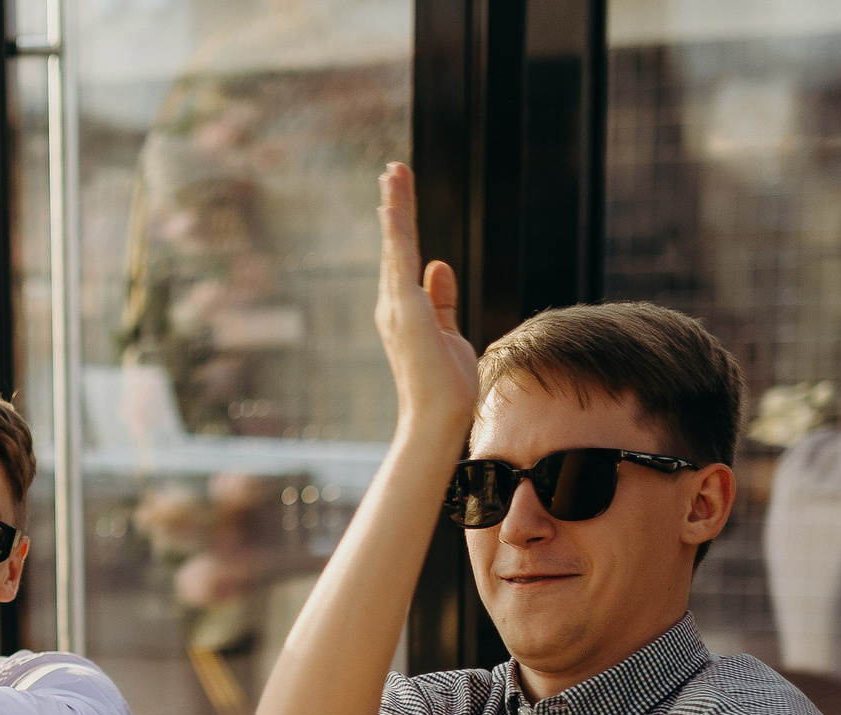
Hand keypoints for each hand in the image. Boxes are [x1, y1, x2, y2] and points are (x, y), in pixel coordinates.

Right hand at [374, 164, 478, 436]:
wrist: (437, 419)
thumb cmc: (445, 387)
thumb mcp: (449, 333)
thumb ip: (442, 299)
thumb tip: (439, 264)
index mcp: (403, 311)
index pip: (403, 259)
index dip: (402, 226)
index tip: (400, 195)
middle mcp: (392, 306)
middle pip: (395, 245)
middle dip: (396, 206)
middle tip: (394, 170)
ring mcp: (396, 307)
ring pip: (396, 246)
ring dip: (396, 207)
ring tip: (394, 173)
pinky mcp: (405, 310)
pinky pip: (399, 263)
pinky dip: (394, 234)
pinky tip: (391, 208)